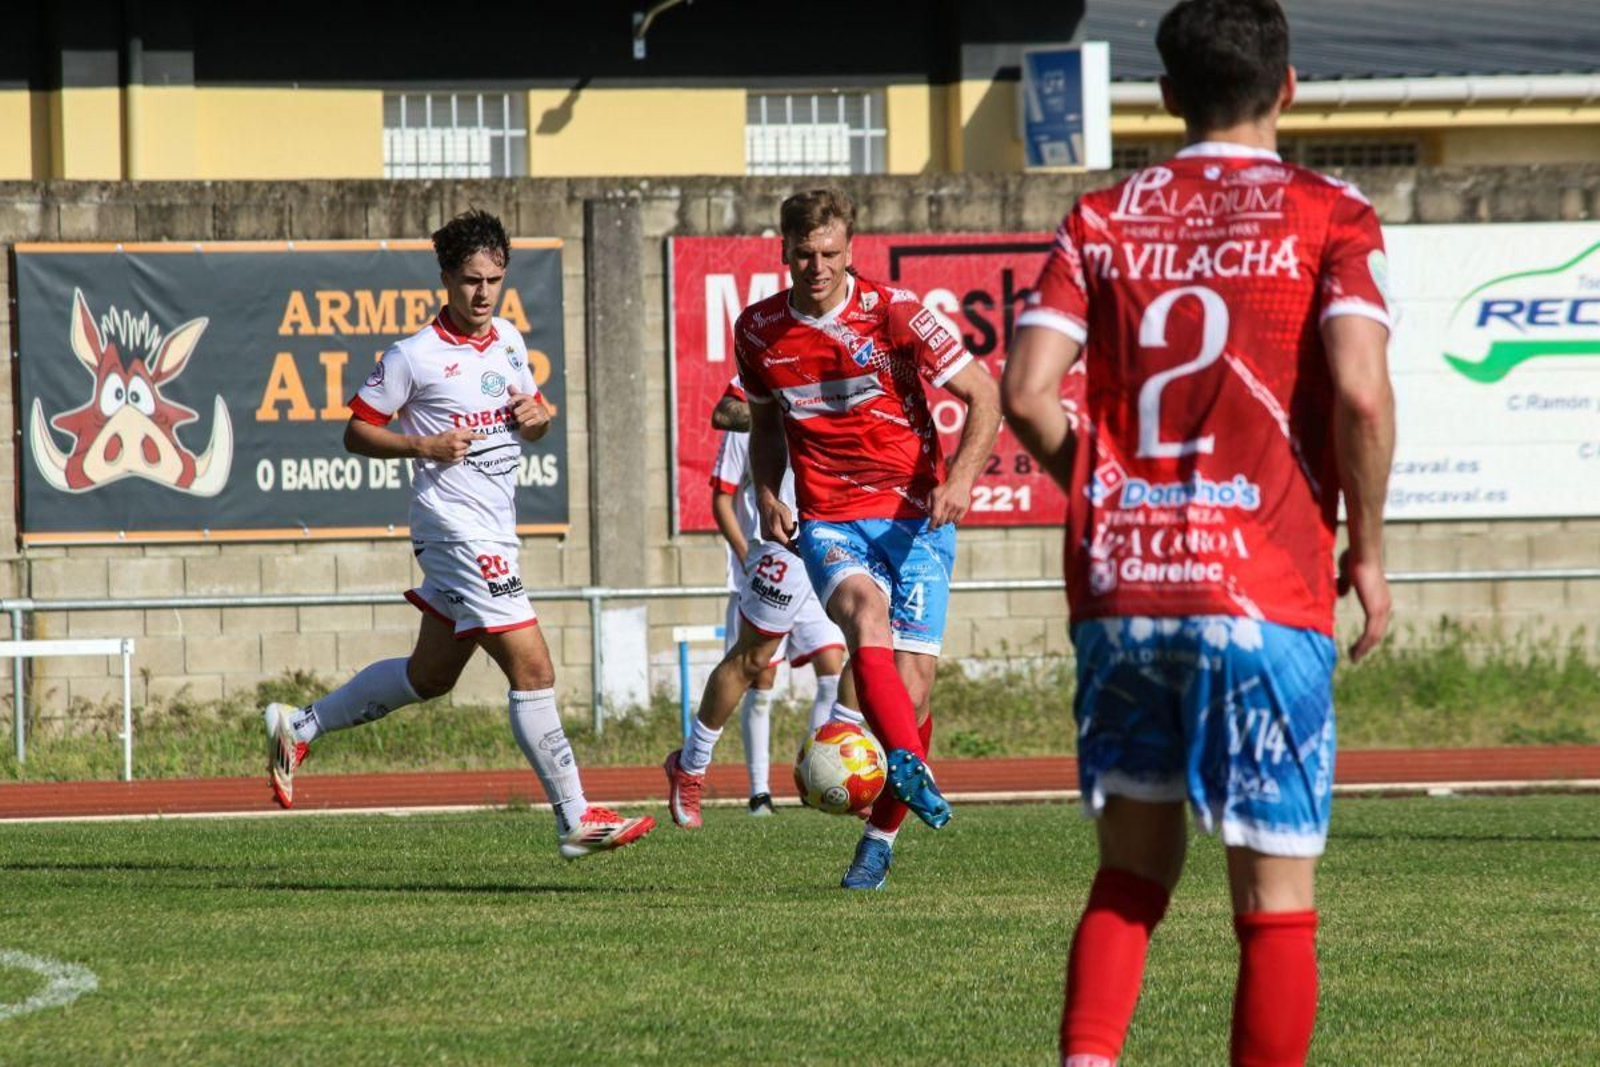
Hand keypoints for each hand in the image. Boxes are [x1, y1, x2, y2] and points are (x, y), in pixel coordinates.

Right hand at [420, 427, 482, 462]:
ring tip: (454, 447)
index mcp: (456, 436)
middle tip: (458, 441)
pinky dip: (460, 455)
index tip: (486, 437)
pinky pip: (462, 457)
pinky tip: (452, 452)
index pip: (470, 436)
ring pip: (466, 451)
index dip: (479, 436)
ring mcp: (455, 453)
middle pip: (469, 444)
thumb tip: (470, 429)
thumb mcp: (450, 431)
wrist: (429, 447)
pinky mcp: (453, 460)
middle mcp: (457, 445)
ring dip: (463, 449)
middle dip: (466, 442)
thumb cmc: (440, 438)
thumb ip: (461, 430)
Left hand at [506, 386, 550, 433]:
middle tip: (521, 415)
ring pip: (520, 419)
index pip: (519, 396)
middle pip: (516, 411)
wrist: (541, 420)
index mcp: (528, 397)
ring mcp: (537, 411)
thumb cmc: (528, 410)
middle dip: (516, 415)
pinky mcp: (540, 419)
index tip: (507, 403)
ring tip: (525, 419)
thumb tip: (509, 385)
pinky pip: (526, 424)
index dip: (513, 399)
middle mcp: (534, 403)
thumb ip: (515, 394)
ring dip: (521, 421)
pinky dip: (526, 424)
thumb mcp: (522, 402)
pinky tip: (529, 422)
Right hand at [757, 492, 795, 547]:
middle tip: (795, 524)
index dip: (796, 551)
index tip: (803, 556)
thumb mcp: (787, 515)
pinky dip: (782, 533)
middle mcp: (769, 536)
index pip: (788, 545)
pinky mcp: (766, 535)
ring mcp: (766, 537)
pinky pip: (778, 537)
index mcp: (775, 532)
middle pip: (786, 541)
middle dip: (792, 535)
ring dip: (787, 533)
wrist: (765, 503)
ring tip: (789, 522)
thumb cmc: (777, 508)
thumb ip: (790, 527)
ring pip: (782, 539)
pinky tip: (782, 524)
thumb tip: (792, 537)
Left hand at [928, 474, 974, 528]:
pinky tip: (952, 515)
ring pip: (949, 521)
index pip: (935, 516)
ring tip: (945, 514)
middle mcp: (949, 503)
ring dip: (945, 521)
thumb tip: (929, 516)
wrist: (959, 483)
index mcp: (939, 500)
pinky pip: (957, 521)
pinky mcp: (964, 508)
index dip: (932, 525)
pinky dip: (953, 520)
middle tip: (937, 523)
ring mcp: (957, 506)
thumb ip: (928, 505)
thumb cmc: (943, 490)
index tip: (929, 530)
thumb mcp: (932, 493)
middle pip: (942, 521)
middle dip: (938, 524)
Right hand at [1337, 548, 1390, 662]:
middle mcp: (1384, 606)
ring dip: (1364, 648)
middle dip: (1367, 646)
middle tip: (1356, 657)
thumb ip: (1345, 586)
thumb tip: (1341, 594)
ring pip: (1375, 636)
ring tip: (1354, 658)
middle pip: (1377, 633)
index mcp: (1379, 599)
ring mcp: (1381, 608)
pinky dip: (1363, 644)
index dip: (1368, 636)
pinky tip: (1356, 652)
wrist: (1362, 556)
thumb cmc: (1355, 561)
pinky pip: (1370, 633)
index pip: (1376, 623)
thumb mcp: (1348, 576)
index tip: (1359, 645)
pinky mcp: (1375, 610)